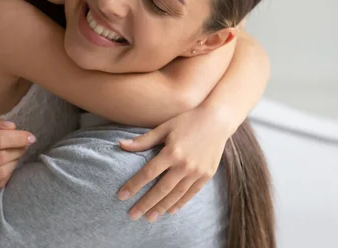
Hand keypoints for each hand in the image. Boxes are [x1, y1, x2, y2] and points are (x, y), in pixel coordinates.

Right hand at [0, 115, 35, 206]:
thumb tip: (11, 126)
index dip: (17, 137)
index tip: (30, 136)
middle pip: (0, 156)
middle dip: (18, 149)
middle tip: (25, 145)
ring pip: (1, 172)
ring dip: (15, 162)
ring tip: (17, 155)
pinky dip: (7, 176)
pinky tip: (7, 168)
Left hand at [118, 107, 233, 221]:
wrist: (217, 120)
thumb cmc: (187, 121)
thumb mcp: (164, 127)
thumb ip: (144, 140)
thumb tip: (121, 145)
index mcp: (172, 152)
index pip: (148, 173)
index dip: (134, 185)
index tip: (121, 196)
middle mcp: (184, 165)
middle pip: (161, 189)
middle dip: (145, 203)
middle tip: (132, 215)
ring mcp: (197, 172)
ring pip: (176, 195)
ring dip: (161, 208)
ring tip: (149, 218)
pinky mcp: (206, 175)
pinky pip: (191, 193)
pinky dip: (180, 203)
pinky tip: (170, 211)